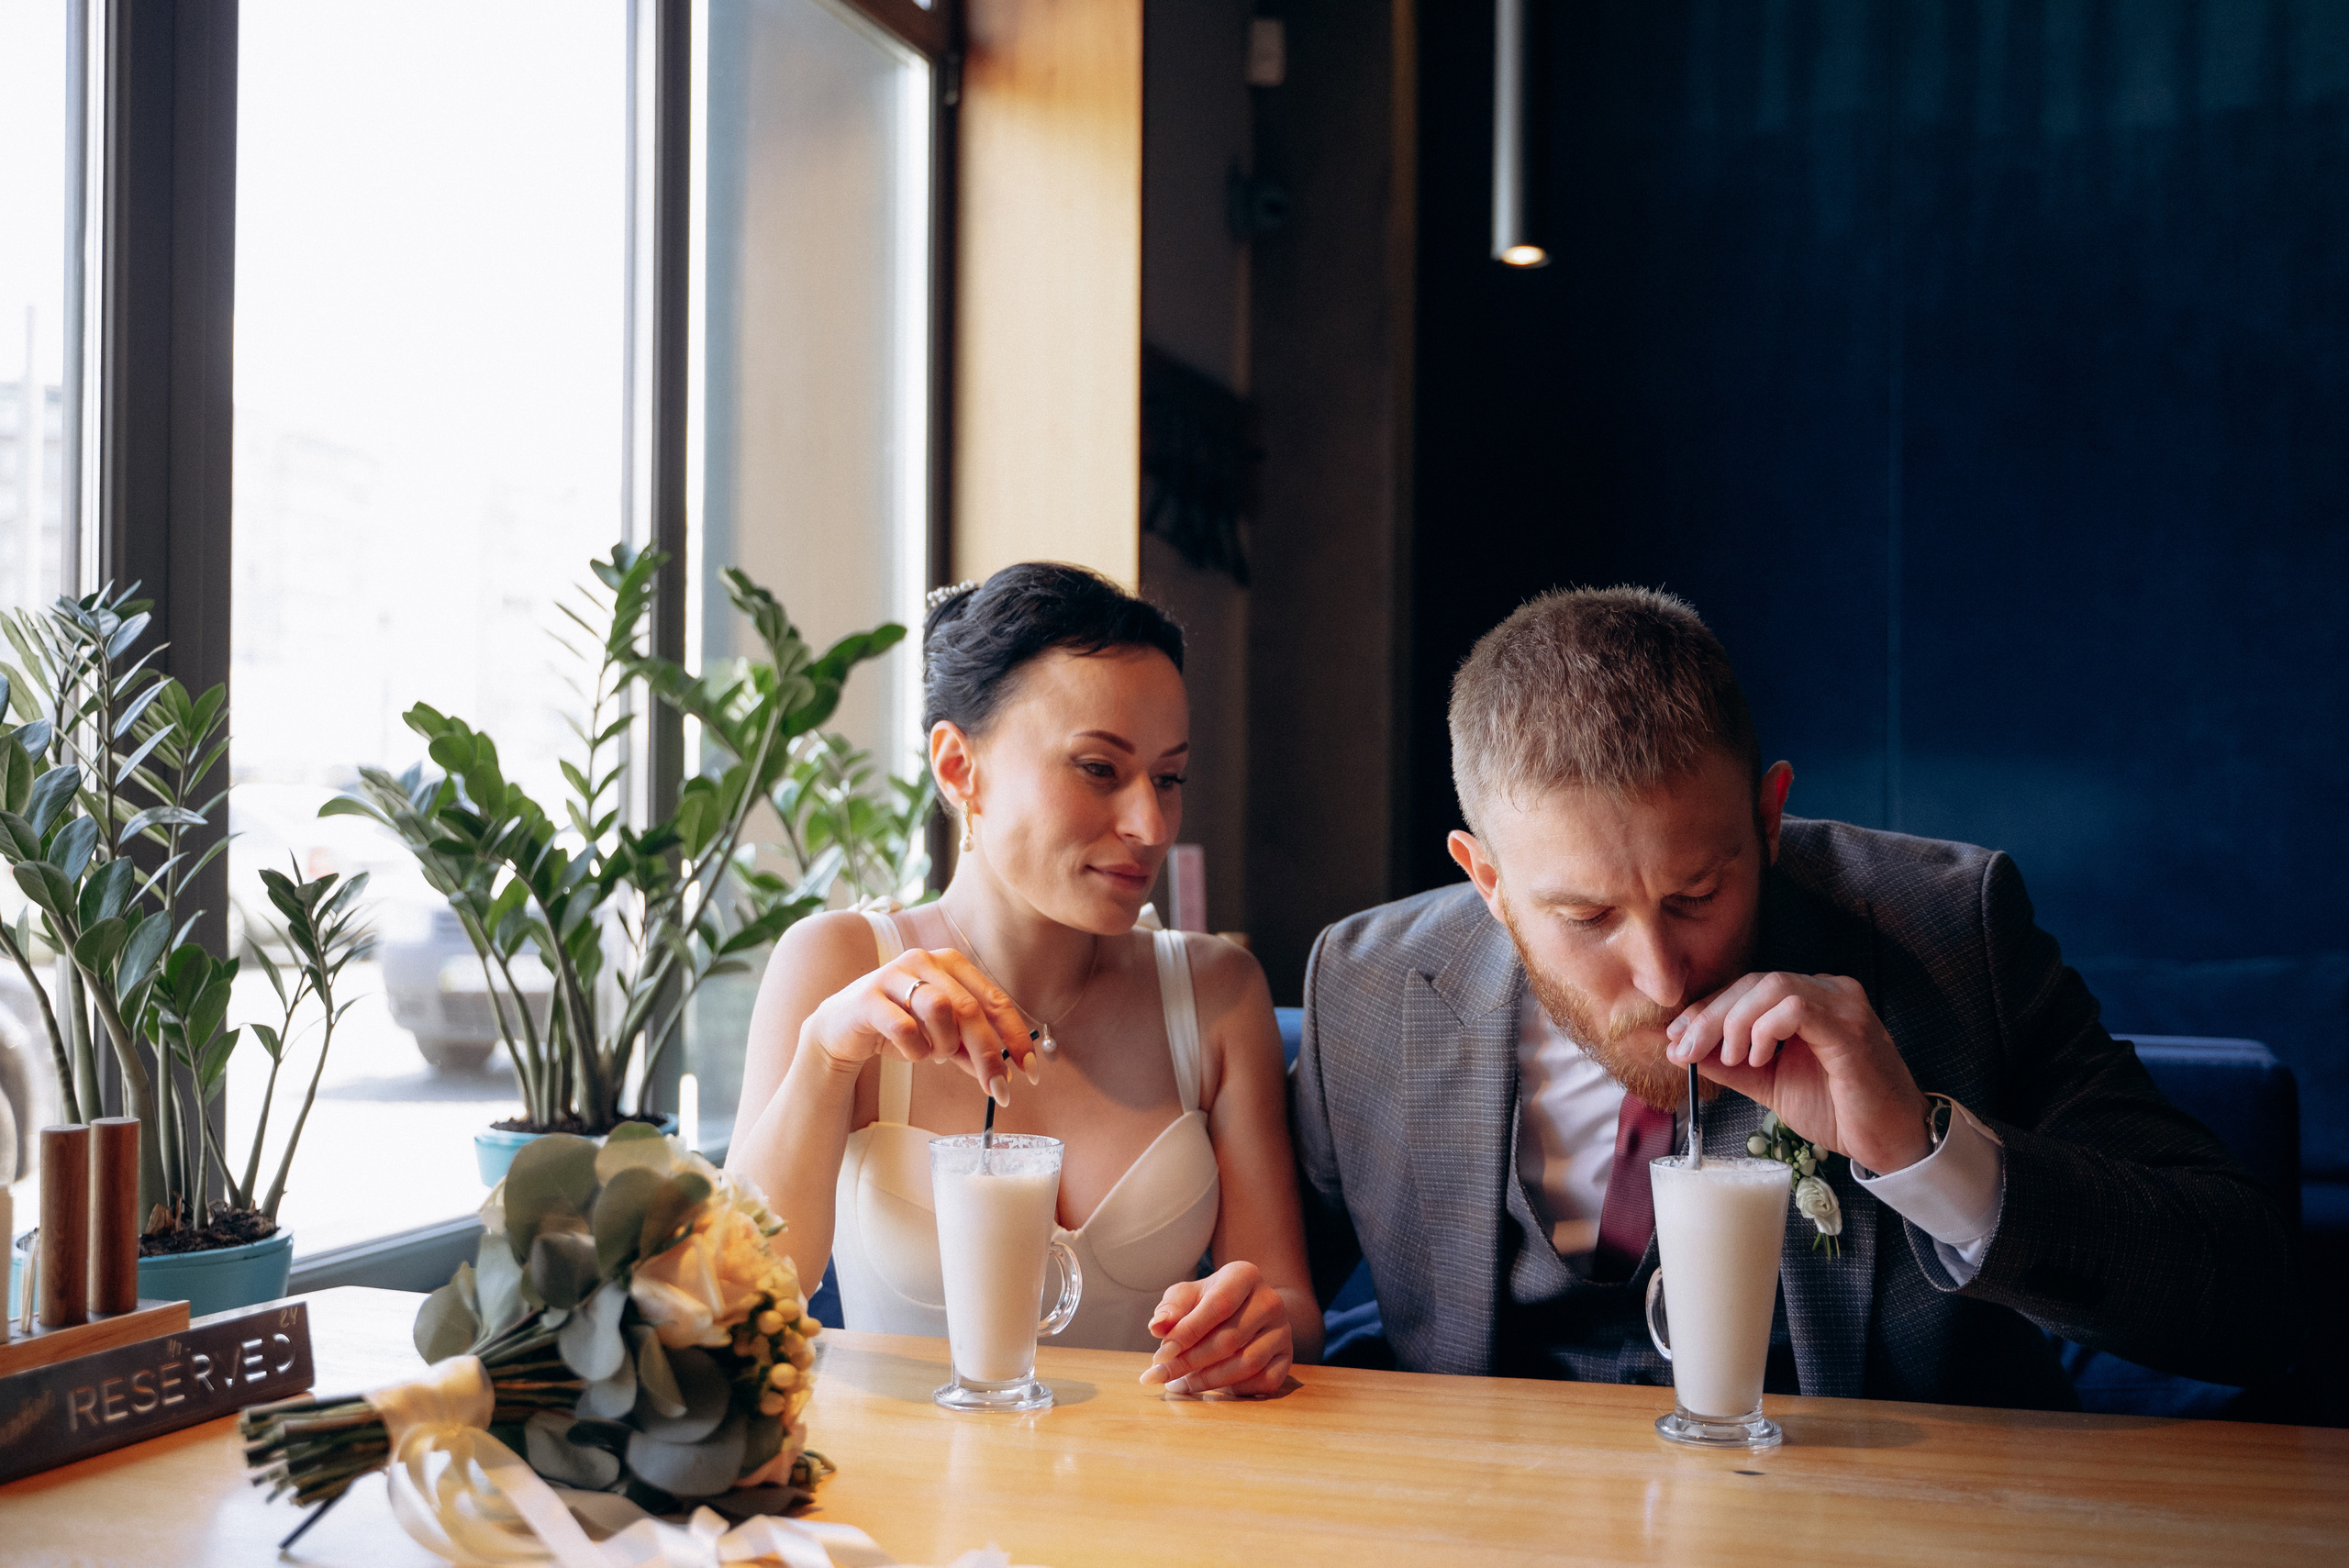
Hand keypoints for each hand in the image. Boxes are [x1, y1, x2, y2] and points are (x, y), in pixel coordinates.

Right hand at [800, 946, 1038, 1101]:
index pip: (996, 1000)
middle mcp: (925, 960)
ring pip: (940, 1009)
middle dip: (988, 1054)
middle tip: (997, 1089)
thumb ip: (971, 1049)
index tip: (1030, 1072)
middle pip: (970, 1009)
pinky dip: (915, 1050)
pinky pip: (905, 1027)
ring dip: (943, 1045)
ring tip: (934, 1055)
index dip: (1017, 1037)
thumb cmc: (899, 1027)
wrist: (841, 1028)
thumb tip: (1006, 1074)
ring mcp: (894, 973)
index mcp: (951, 964)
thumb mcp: (942, 1039)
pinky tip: (911, 1053)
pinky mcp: (869, 996)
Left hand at [1139, 1261, 1291, 1396]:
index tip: (1160, 1355)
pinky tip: (1211, 1387)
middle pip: (1230, 1339)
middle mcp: (1270, 1301)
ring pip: (1247, 1364)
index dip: (1188, 1332)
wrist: (1247, 1310)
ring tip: (1178, 1384)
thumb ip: (1171, 1309)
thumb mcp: (1187, 1296)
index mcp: (1245, 1275)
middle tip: (1161, 1375)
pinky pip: (1264, 1381)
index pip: (1219, 1305)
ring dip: (1208, 1380)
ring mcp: (1283, 1331)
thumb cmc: (1209, 1302)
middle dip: (1190, 1362)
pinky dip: (1235, 1389)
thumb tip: (1157, 1326)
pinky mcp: (1287, 1358)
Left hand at [1665, 972, 1931, 1174]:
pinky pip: (1798, 1008)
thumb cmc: (1837, 1110)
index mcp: (1811, 1000)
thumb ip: (1730, 1064)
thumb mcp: (1769, 1084)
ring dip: (1736, 1020)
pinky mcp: (1852, 1029)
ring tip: (1730, 1057)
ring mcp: (1844, 1006)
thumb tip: (1681, 1050)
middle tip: (1686, 1048)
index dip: (1707, 1008)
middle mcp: (1830, 992)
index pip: (1749, 988)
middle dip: (1711, 1014)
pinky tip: (1758, 1057)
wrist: (1889, 1143)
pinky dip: (1766, 1028)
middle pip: (1755, 982)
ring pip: (1773, 987)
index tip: (1676, 1036)